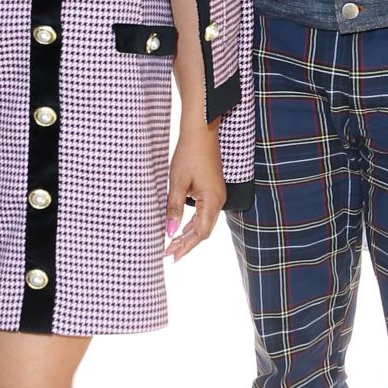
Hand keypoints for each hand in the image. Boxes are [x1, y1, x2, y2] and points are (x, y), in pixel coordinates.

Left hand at [165, 126, 225, 261]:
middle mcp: (218, 201)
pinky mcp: (213, 191)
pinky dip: (192, 223)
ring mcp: (217, 196)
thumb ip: (174, 208)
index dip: (185, 246)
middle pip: (203, 231)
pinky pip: (204, 213)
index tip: (171, 256)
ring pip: (204, 223)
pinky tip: (182, 228)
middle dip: (186, 244)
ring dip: (189, 235)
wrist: (201, 132)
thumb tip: (170, 232)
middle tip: (169, 254)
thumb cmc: (189, 154)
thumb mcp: (177, 182)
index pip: (200, 232)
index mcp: (212, 200)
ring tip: (172, 245)